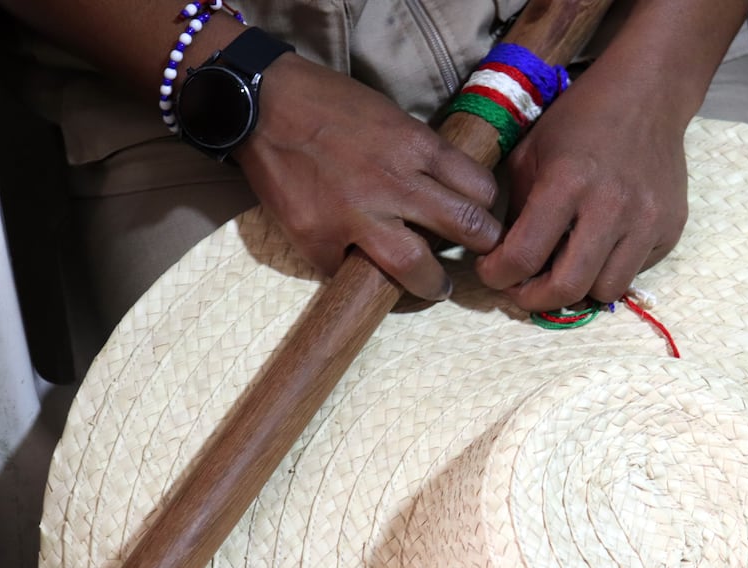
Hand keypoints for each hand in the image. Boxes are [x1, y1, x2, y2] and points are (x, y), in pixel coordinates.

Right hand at [234, 54, 503, 299]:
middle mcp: (394, 182)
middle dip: (482, 248)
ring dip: (433, 284)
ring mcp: (355, 214)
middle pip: (466, 228)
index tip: (482, 220)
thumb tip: (447, 191)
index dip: (487, 209)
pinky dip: (357, 275)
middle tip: (478, 258)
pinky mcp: (317, 237)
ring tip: (436, 286)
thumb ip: (420, 154)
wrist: (261, 101)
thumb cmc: (328, 104)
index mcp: (416, 146)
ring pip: (416, 267)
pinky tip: (362, 269)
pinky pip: (349, 273)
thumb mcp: (390, 116)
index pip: (480, 188)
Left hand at [474, 65, 689, 311]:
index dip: (498, 276)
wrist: (649, 94)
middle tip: (521, 288)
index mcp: (567, 181)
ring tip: (561, 269)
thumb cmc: (580, 119)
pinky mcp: (670, 228)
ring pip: (604, 291)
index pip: (524, 256)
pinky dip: (610, 269)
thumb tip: (504, 259)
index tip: (491, 272)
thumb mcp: (530, 153)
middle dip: (534, 299)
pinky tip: (599, 246)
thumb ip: (515, 209)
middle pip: (567, 288)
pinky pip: (634, 272)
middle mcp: (611, 206)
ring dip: (576, 289)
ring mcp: (647, 220)